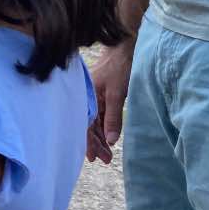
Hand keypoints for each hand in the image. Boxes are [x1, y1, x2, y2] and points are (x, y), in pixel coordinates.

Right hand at [87, 41, 134, 164]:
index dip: (89, 142)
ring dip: (100, 138)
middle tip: (105, 160)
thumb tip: (110, 140)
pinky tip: (107, 137)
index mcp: (85, 99)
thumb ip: (113, 117)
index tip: (95, 157)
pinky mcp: (101, 97)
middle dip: (96, 144)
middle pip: (88, 127)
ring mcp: (93, 98)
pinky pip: (100, 116)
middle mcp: (86, 100)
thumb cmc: (118, 68)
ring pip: (94, 123)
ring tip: (108, 153)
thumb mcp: (117, 94)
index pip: (85, 126)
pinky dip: (103, 127)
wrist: (123, 49)